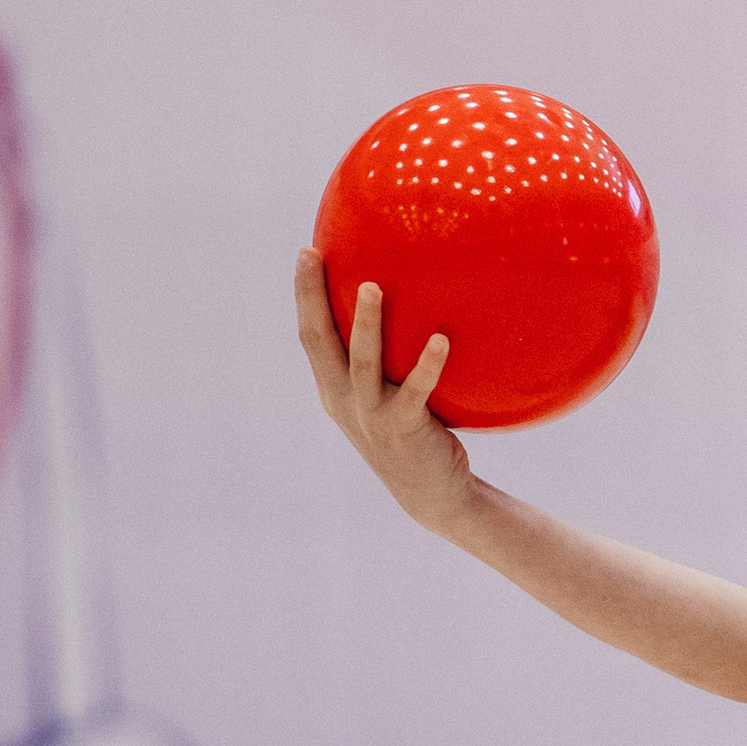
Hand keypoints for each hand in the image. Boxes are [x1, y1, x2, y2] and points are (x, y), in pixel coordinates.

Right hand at [295, 249, 472, 529]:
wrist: (432, 493)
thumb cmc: (419, 435)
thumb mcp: (394, 396)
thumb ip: (393, 361)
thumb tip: (421, 304)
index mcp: (335, 390)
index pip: (312, 336)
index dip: (305, 295)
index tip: (306, 252)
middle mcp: (344, 400)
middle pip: (320, 342)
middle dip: (312, 297)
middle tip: (312, 255)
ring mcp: (371, 416)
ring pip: (362, 363)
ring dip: (365, 324)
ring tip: (372, 286)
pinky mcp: (404, 429)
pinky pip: (416, 391)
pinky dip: (428, 365)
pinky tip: (442, 339)